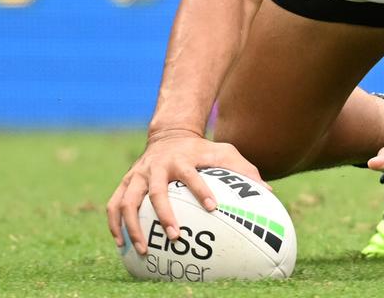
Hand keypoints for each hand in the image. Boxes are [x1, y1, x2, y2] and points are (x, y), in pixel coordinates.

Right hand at [106, 129, 263, 254]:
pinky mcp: (126, 182)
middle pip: (156, 192)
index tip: (213, 208)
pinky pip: (114, 205)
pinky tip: (121, 244)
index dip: (201, 190)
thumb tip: (269, 192)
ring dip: (132, 226)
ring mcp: (138, 175)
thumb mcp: (225, 151)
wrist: (170, 134)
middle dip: (164, 215)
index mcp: (182, 160)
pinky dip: (114, 225)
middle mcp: (157, 167)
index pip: (191, 175)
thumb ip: (245, 170)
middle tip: (175, 236)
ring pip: (128, 201)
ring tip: (142, 250)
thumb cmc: (201, 149)